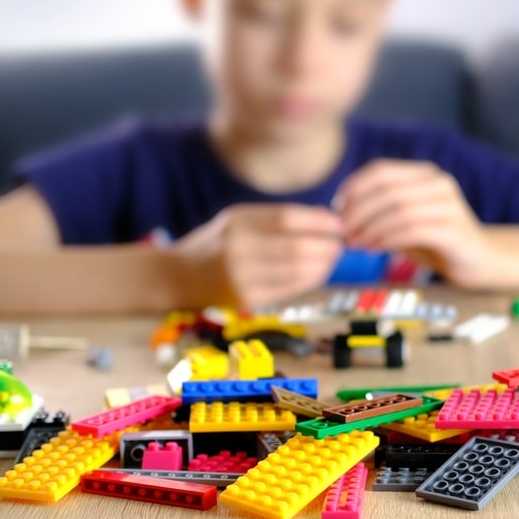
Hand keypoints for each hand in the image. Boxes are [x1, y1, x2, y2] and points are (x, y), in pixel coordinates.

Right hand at [171, 203, 343, 307]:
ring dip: (323, 265)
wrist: (176, 277)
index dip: (319, 221)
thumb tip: (322, 218)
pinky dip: (310, 281)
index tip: (338, 223)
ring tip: (333, 258)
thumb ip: (273, 217)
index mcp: (237, 222)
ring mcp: (241, 278)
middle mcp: (237, 249)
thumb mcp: (235, 219)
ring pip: (296, 271)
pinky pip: (288, 290)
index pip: (287, 218)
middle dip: (327, 246)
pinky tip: (318, 273)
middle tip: (341, 244)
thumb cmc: (214, 243)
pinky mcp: (246, 300)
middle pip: (296, 247)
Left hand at [334, 159, 489, 287]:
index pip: (381, 170)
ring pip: (398, 210)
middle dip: (358, 212)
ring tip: (356, 244)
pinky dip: (388, 239)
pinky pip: (412, 229)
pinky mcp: (454, 230)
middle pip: (386, 190)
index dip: (354, 188)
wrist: (479, 261)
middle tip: (343, 232)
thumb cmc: (435, 241)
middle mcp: (438, 183)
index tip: (337, 210)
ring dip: (370, 228)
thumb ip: (379, 211)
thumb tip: (341, 214)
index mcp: (424, 174)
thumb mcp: (404, 221)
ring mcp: (449, 205)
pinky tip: (375, 249)